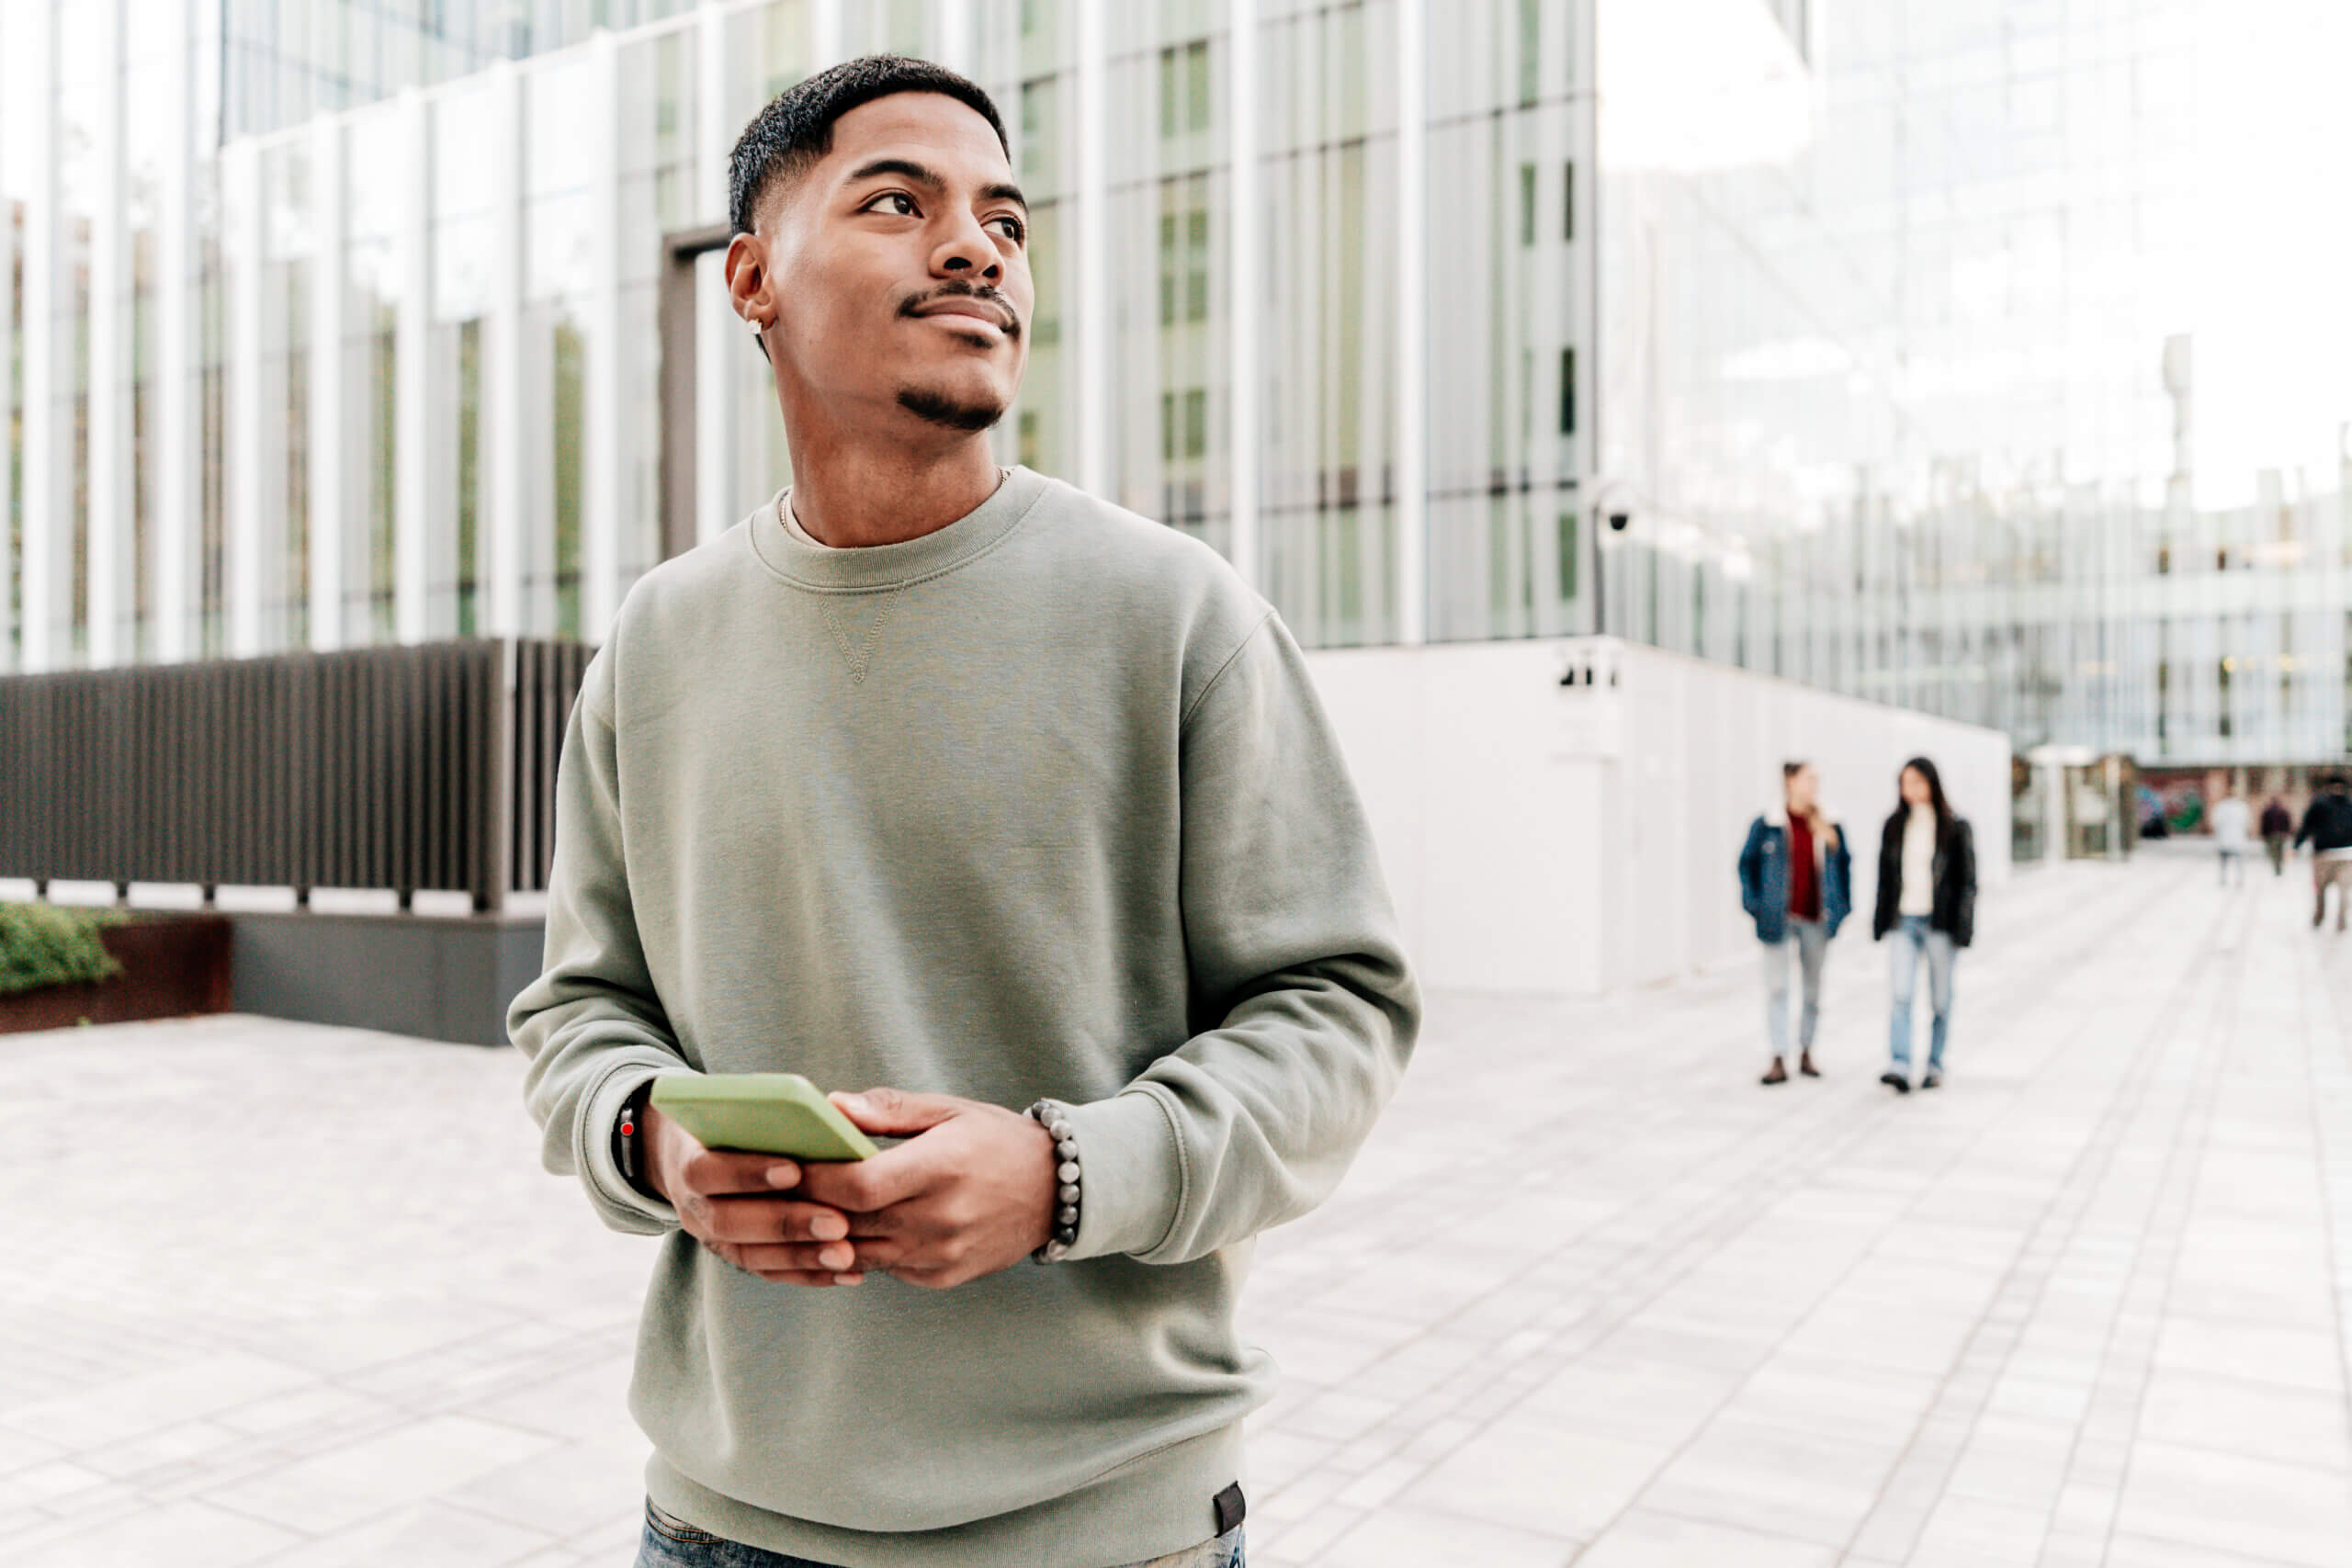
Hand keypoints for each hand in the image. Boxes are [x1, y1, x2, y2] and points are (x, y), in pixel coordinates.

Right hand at [640, 1101, 867, 1286]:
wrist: (698, 1152)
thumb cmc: (735, 1120)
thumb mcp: (743, 1105)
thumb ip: (783, 1107)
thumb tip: (838, 1107)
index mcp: (689, 1159)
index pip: (707, 1170)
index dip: (747, 1173)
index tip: (794, 1170)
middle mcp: (693, 1205)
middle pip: (728, 1221)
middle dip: (784, 1224)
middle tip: (836, 1223)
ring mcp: (712, 1237)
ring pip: (750, 1256)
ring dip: (801, 1257)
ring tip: (846, 1254)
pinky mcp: (738, 1256)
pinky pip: (771, 1274)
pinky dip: (810, 1275)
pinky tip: (850, 1273)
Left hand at [794, 1088, 1059, 1288]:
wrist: (1056, 1190)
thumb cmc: (996, 1141)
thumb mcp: (949, 1111)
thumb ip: (889, 1110)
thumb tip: (833, 1107)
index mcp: (940, 1168)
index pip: (857, 1186)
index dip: (815, 1181)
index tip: (789, 1166)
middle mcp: (940, 1218)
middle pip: (849, 1223)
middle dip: (809, 1207)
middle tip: (780, 1189)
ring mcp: (941, 1253)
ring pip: (860, 1251)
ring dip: (829, 1234)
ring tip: (806, 1210)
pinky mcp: (943, 1276)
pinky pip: (885, 1267)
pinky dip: (865, 1249)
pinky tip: (854, 1229)